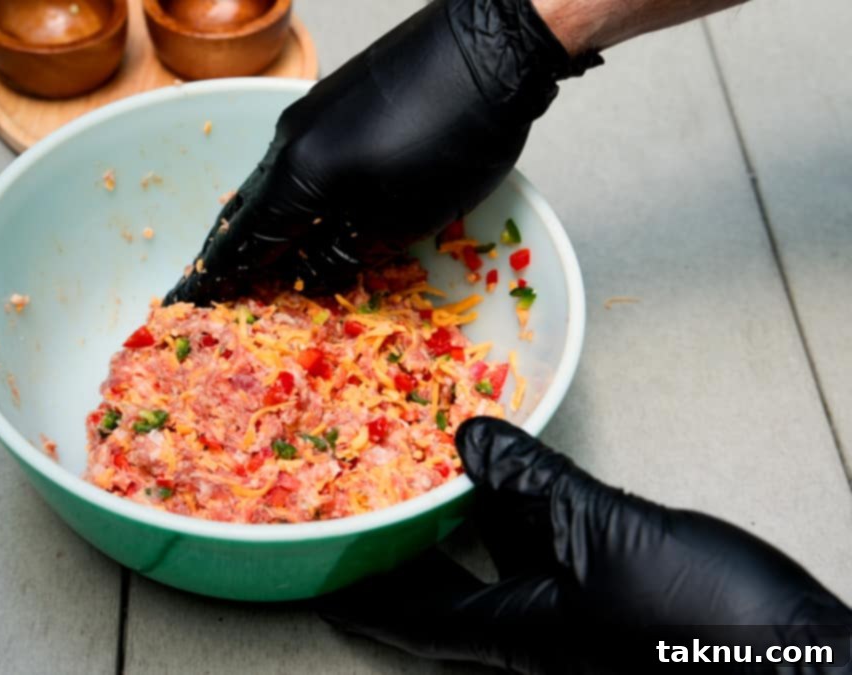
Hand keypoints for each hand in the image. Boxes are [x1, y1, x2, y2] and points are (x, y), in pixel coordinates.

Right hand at [164, 0, 599, 304]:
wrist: (490, 47)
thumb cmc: (451, 139)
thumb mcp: (400, 220)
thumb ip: (344, 253)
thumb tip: (311, 273)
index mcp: (296, 177)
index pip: (242, 243)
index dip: (215, 279)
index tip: (185, 302)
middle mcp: (289, 142)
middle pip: (246, 210)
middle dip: (230, 254)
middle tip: (212, 286)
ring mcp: (310, 115)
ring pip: (272, 184)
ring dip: (263, 225)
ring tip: (259, 259)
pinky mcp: (336, 102)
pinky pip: (295, 162)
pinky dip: (289, 197)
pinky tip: (303, 212)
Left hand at [317, 418, 851, 673]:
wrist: (809, 661)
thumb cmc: (705, 626)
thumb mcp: (606, 535)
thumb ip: (535, 484)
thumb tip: (471, 439)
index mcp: (520, 634)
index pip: (415, 620)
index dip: (363, 602)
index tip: (318, 588)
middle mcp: (540, 631)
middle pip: (448, 597)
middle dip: (404, 562)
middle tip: (364, 522)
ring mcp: (579, 615)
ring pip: (498, 568)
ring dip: (460, 526)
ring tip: (424, 483)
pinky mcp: (618, 594)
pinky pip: (545, 551)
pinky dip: (520, 514)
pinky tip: (516, 478)